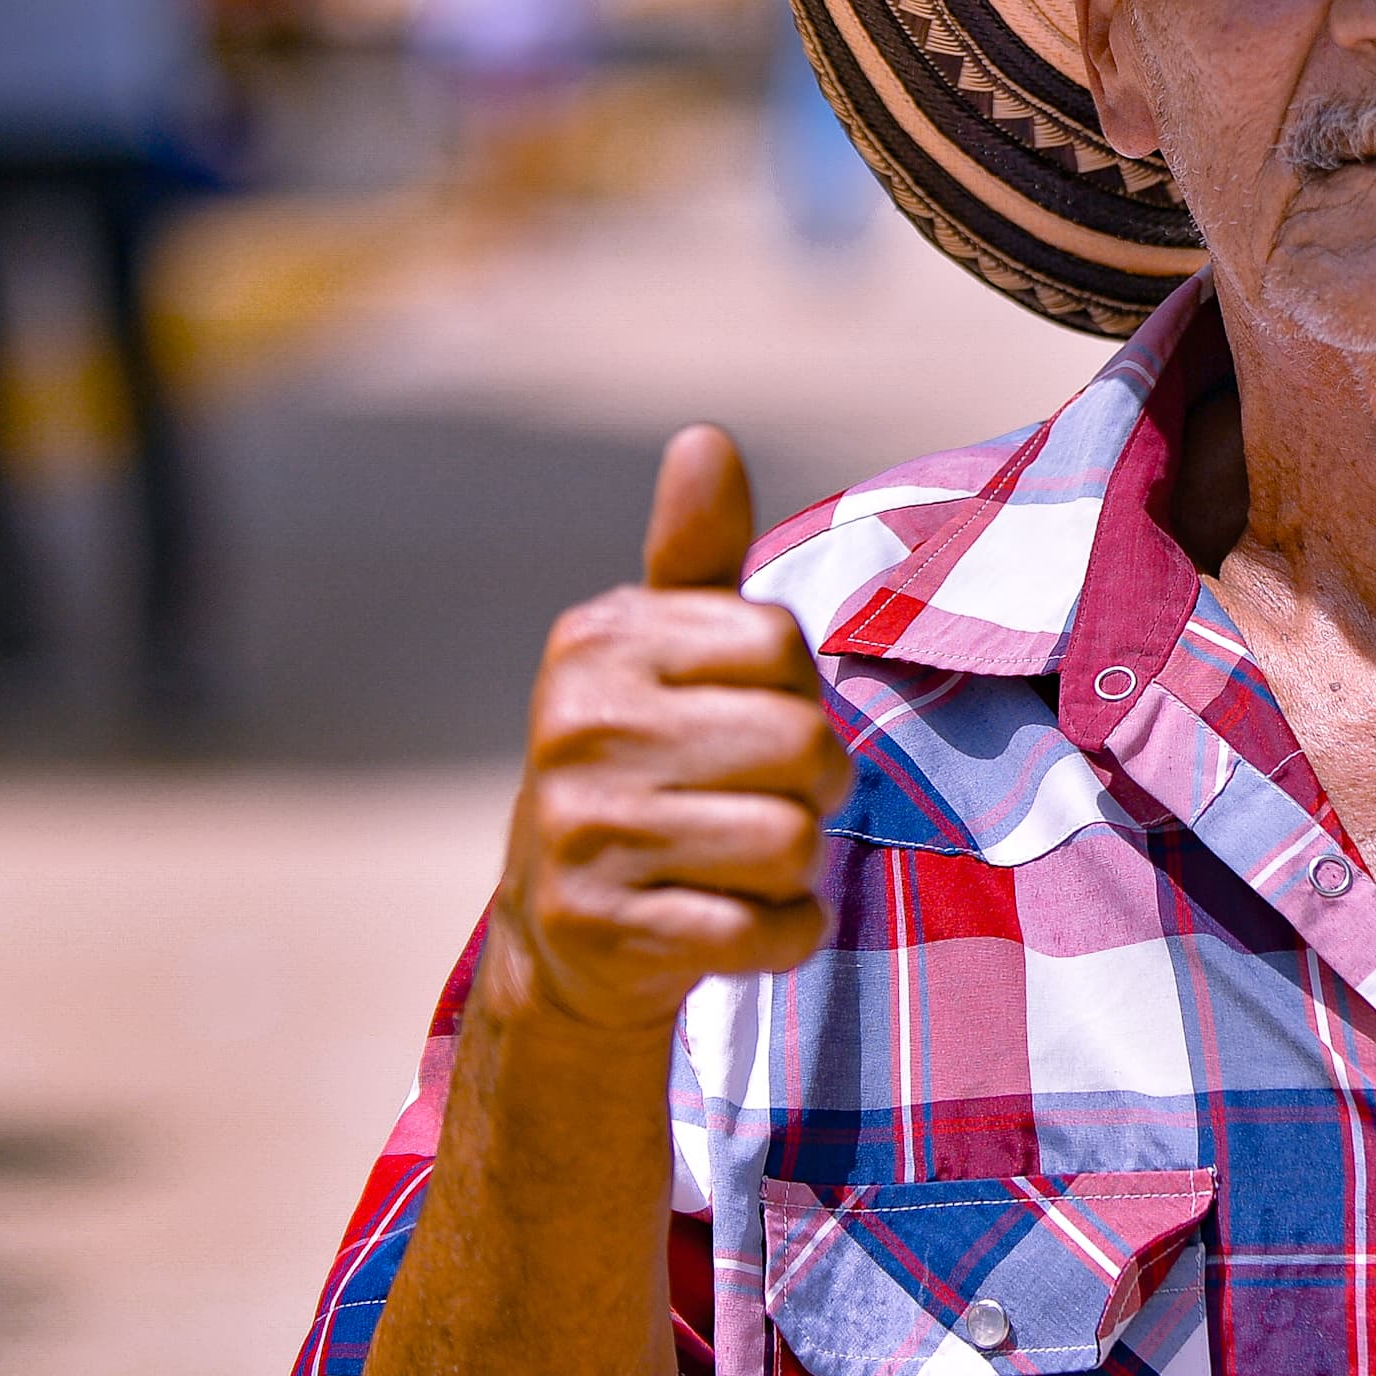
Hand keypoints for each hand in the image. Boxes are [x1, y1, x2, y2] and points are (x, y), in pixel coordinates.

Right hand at [492, 424, 848, 1040]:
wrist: (561, 937)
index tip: (748, 718)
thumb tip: (705, 438)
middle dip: (813, 784)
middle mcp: (577, 727)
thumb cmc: (647, 766)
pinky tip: (732, 921)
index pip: (780, 642)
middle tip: (759, 801)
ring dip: (798, 866)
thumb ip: (697, 554)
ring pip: (794, 839)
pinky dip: (782, 935)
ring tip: (741, 863)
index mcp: (597, 642)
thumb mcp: (665, 653)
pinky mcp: (606, 931)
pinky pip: (770, 930)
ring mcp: (583, 834)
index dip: (796, 689)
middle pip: (802, 742)